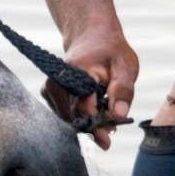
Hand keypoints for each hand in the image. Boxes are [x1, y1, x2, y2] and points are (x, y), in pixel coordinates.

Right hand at [43, 28, 138, 149]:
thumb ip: (122, 91)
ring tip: (103, 124)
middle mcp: (58, 81)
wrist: (91, 36)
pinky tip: (91, 116)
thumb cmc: (110, 51)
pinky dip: (78, 119)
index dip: (97, 124)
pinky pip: (63, 115)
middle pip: (73, 116)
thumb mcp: (125, 66)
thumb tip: (119, 115)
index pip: (84, 107)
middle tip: (107, 139)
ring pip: (67, 118)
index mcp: (77, 72)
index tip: (107, 139)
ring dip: (86, 125)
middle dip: (92, 129)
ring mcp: (50, 88)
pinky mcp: (48, 94)